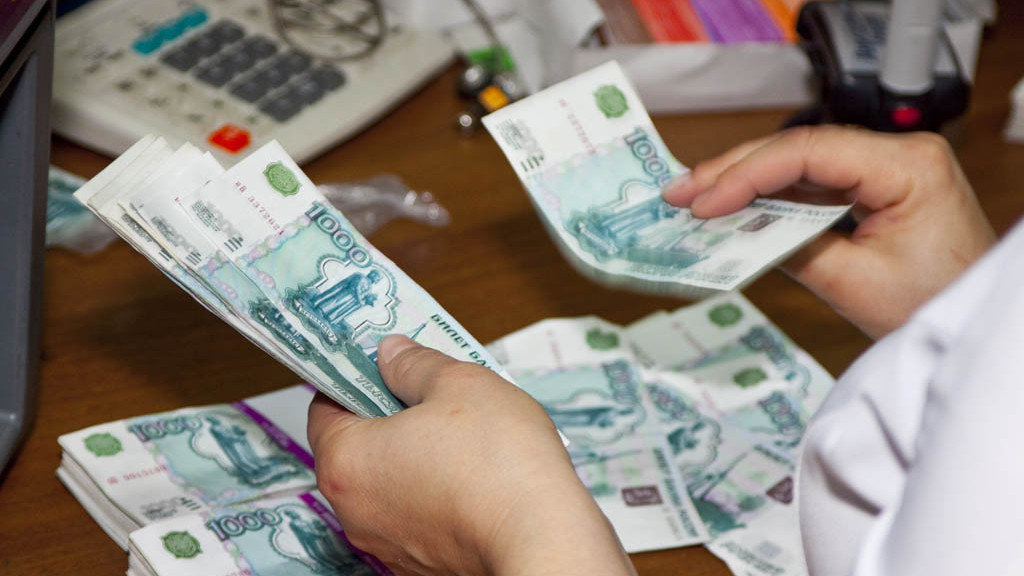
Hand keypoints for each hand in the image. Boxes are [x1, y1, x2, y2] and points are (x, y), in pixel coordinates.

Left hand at [308, 335, 635, 575]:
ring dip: (414, 456)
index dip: (354, 379)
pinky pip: (416, 515)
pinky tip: (473, 474)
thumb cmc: (497, 462)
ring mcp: (387, 544)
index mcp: (346, 460)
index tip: (382, 364)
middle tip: (430, 393)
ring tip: (462, 433)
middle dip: (390, 417)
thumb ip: (414, 364)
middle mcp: (353, 510)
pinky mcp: (421, 565)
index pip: (324, 408)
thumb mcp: (457, 384)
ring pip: (389, 484)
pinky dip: (434, 493)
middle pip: (357, 448)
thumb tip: (391, 354)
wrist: (542, 540)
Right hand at [663, 125, 995, 337]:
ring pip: (800, 164)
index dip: (746, 173)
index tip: (702, 201)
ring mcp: (885, 169)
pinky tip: (731, 206)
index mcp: (906, 165)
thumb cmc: (933, 307)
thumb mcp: (854, 283)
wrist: (971, 328)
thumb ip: (791, 249)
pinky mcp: (874, 189)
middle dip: (734, 171)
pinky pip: (812, 186)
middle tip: (680, 192)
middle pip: (799, 150)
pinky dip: (770, 198)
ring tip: (693, 198)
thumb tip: (734, 231)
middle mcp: (898, 154)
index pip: (809, 152)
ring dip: (746, 183)